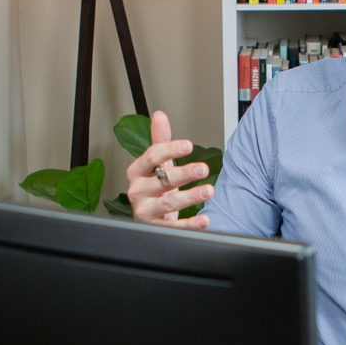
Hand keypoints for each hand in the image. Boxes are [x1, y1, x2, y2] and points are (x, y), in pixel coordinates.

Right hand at [126, 110, 213, 229]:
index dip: (170, 150)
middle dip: (184, 173)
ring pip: (169, 204)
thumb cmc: (154, 188)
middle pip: (162, 180)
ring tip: (209, 190)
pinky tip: (205, 219)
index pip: (152, 157)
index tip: (188, 146)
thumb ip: (159, 140)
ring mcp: (146, 211)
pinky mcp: (156, 228)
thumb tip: (160, 115)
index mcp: (137, 172)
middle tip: (203, 168)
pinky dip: (191, 224)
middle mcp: (138, 191)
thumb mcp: (156, 164)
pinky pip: (175, 227)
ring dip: (190, 196)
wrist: (150, 218)